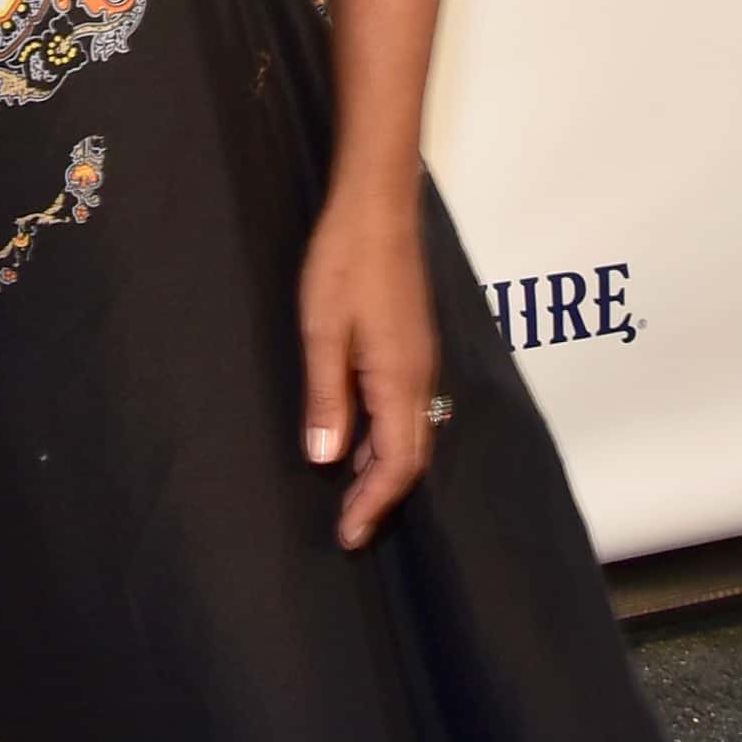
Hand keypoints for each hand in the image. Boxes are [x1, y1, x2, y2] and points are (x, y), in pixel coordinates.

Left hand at [299, 189, 439, 550]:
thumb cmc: (344, 263)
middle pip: (410, 456)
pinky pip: (406, 409)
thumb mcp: (322, 332)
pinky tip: (356, 439)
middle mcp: (419, 378)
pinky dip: (384, 438)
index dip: (371, 504)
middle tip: (348, 527)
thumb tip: (327, 460)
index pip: (395, 463)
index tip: (347, 535)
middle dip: (380, 497)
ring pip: (410, 433)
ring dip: (382, 468)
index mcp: (399, 380)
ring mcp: (419, 361)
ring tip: (350, 495)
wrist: (377, 206)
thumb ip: (326, 397)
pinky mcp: (412, 346)